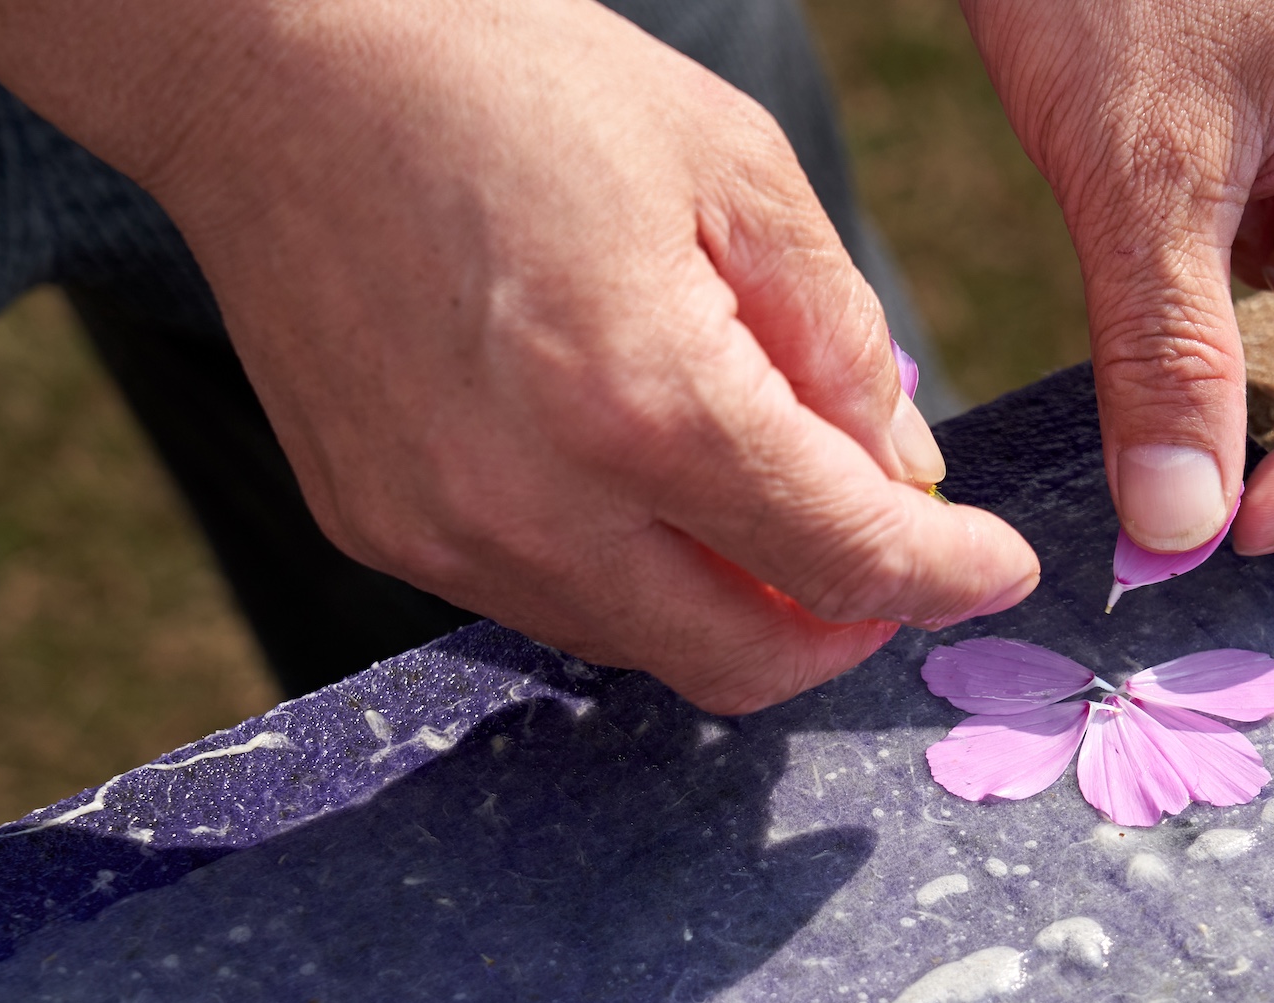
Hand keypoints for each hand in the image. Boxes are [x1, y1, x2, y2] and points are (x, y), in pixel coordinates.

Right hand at [0, 0, 1039, 712]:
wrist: (280, 67)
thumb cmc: (517, 86)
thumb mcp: (733, 170)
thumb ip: (837, 341)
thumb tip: (899, 477)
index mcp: (644, 401)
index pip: (841, 560)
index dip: (941, 579)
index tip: (992, 568)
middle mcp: (533, 506)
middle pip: (741, 664)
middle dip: (839, 627)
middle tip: (876, 555)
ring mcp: (440, 534)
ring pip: (641, 646)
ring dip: (727, 602)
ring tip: (749, 491)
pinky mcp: (376, 528)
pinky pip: (542, 601)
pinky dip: (623, 572)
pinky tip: (629, 474)